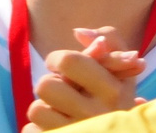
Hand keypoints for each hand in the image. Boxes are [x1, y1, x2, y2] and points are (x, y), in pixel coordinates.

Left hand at [28, 29, 145, 127]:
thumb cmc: (118, 99)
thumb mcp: (125, 68)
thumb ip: (109, 40)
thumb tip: (78, 32)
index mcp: (113, 90)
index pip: (69, 61)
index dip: (56, 58)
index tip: (60, 65)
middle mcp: (95, 114)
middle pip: (45, 85)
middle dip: (51, 85)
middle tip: (63, 91)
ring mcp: (77, 131)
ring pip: (36, 110)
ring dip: (45, 107)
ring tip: (61, 110)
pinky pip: (30, 130)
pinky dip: (38, 128)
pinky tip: (55, 125)